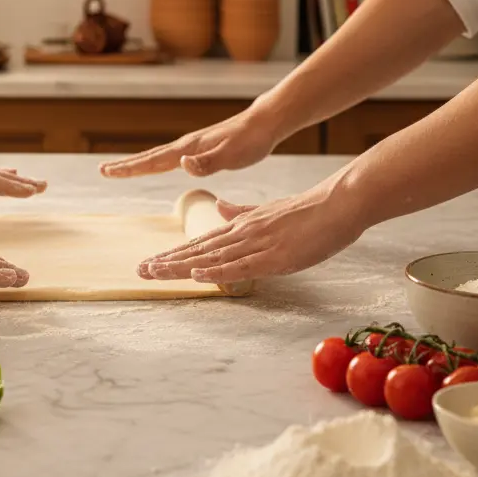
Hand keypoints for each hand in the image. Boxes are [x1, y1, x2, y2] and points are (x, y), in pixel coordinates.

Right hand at [99, 101, 277, 178]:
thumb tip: (182, 165)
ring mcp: (193, 146)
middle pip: (149, 157)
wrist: (264, 123)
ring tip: (122, 168)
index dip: (130, 168)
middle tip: (103, 171)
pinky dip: (156, 162)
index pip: (153, 161)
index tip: (108, 171)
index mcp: (188, 149)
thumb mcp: (231, 155)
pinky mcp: (201, 149)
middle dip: (126, 165)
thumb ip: (207, 162)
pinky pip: (171, 157)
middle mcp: (186, 146)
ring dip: (139, 163)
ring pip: (158, 157)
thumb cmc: (250, 141)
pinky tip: (158, 166)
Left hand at [137, 174, 365, 283]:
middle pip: (198, 250)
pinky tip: (195, 273)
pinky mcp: (274, 256)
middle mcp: (242, 233)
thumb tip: (220, 208)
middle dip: (167, 261)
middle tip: (140, 271)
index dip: (174, 253)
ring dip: (179, 266)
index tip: (151, 261)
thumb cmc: (308, 210)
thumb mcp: (268, 210)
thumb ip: (242, 211)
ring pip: (211, 258)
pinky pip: (240, 266)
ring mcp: (257, 244)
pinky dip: (216, 270)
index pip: (200, 242)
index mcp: (241, 225)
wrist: (337, 203)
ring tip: (154, 272)